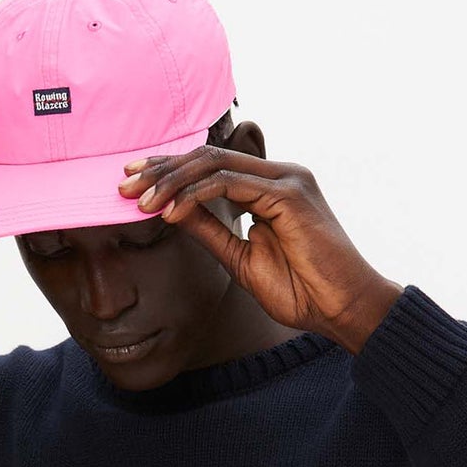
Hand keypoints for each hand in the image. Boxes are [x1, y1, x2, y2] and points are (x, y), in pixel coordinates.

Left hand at [117, 148, 401, 353]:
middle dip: (162, 169)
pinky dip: (196, 196)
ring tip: (141, 202)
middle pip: (208, 157)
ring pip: (215, 164)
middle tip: (123, 186)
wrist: (343, 309)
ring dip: (172, 181)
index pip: (212, 167)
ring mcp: (286, 180)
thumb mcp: (242, 260)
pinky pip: (230, 184)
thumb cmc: (303, 291)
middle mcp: (280, 175)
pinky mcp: (289, 193)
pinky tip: (170, 212)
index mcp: (270, 188)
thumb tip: (174, 213)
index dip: (170, 172)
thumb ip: (212, 232)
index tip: (133, 186)